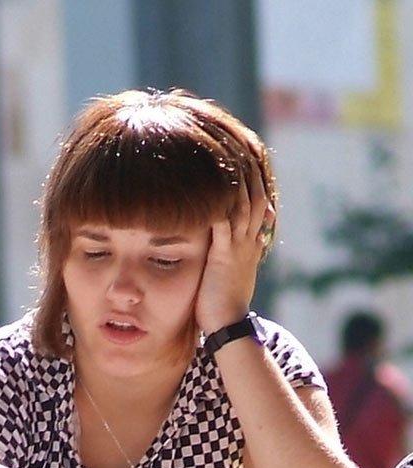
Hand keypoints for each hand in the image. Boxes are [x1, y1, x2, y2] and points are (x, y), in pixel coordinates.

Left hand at [195, 160, 274, 333]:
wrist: (226, 325)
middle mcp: (248, 238)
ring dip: (235, 179)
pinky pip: (223, 224)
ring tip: (226, 153)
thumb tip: (234, 228)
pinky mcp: (224, 256)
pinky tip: (210, 187)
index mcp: (249, 238)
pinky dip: (218, 204)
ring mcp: (238, 246)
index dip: (251, 174)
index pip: (257, 197)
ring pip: (242, 204)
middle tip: (241, 140)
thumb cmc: (219, 297)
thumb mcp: (229, 265)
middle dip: (247, 167)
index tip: (243, 150)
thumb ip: (228, 244)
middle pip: (254, 193)